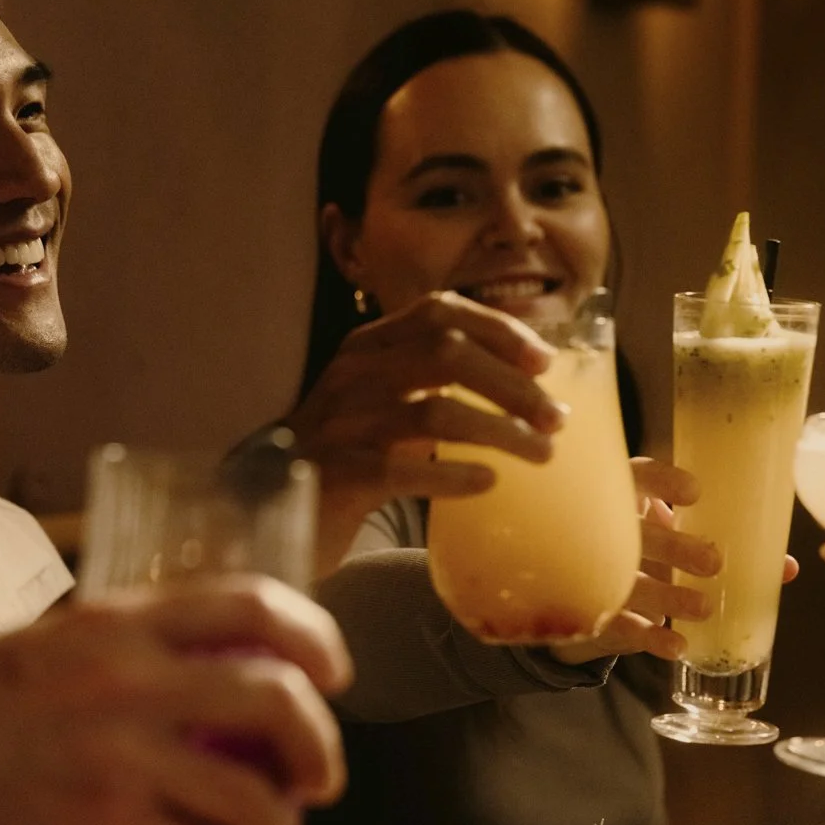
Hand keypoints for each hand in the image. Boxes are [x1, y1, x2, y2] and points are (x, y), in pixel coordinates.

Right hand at [0, 575, 351, 824]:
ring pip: (255, 795)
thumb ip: (136, 647)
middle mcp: (126, 680)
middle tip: (320, 782)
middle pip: (279, 697)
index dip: (315, 637)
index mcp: (117, 622)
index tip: (336, 675)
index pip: (250, 601)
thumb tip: (235, 660)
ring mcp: (121, 755)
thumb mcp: (53, 647)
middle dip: (320, 746)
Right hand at [284, 293, 566, 570]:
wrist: (269, 512)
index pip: (439, 311)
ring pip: (435, 412)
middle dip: (512, 385)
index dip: (498, 330)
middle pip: (447, 354)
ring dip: (500, 432)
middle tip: (555, 420)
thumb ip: (430, 388)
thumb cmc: (344, 461)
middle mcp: (352, 374)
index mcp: (367, 348)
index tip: (545, 363)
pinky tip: (487, 482)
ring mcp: (341, 423)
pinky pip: (404, 467)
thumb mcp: (384, 409)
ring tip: (541, 455)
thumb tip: (522, 389)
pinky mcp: (337, 474)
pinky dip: (454, 474)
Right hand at [549, 458, 798, 663]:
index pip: (639, 477)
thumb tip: (787, 567)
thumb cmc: (653, 552)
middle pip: (636, 534)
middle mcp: (610, 532)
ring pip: (630, 583)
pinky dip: (652, 638)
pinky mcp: (600, 615)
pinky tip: (678, 645)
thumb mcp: (680, 537)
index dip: (663, 481)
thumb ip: (727, 544)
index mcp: (630, 499)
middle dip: (673, 547)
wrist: (595, 594)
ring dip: (668, 596)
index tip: (695, 491)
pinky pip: (624, 627)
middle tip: (713, 562)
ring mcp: (600, 574)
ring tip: (704, 608)